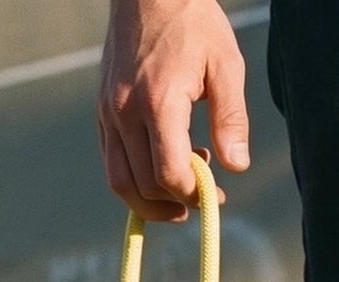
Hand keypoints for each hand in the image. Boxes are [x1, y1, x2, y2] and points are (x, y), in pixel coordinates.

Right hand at [98, 0, 250, 219]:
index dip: (192, 193)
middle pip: (141, 185)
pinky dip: (134, 179)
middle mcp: (125, 114)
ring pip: (119, 182)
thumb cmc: (193, 23)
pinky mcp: (102, 114)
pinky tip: (158, 170)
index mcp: (158, 102)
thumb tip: (236, 167)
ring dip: (147, 201)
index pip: (167, 172)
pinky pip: (112, 162)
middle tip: (200, 200)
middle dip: (172, 202)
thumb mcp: (226, 64)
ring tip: (177, 197)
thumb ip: (231, 118)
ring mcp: (108, 116)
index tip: (215, 195)